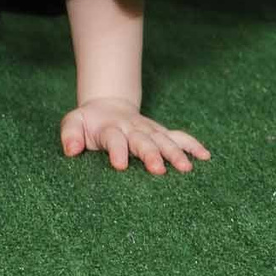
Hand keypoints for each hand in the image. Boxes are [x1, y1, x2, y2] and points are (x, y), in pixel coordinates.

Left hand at [58, 98, 207, 175]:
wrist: (108, 105)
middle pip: (143, 141)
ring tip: (186, 168)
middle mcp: (132, 128)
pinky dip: (192, 145)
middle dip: (151, 154)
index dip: (117, 151)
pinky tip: (206, 156)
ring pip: (164, 140)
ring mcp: (149, 130)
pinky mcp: (161, 133)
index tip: (119, 165)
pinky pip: (179, 137)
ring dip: (175, 153)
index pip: (114, 139)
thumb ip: (70, 134)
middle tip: (158, 170)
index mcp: (110, 128)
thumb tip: (71, 150)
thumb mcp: (74, 122)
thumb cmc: (89, 122)